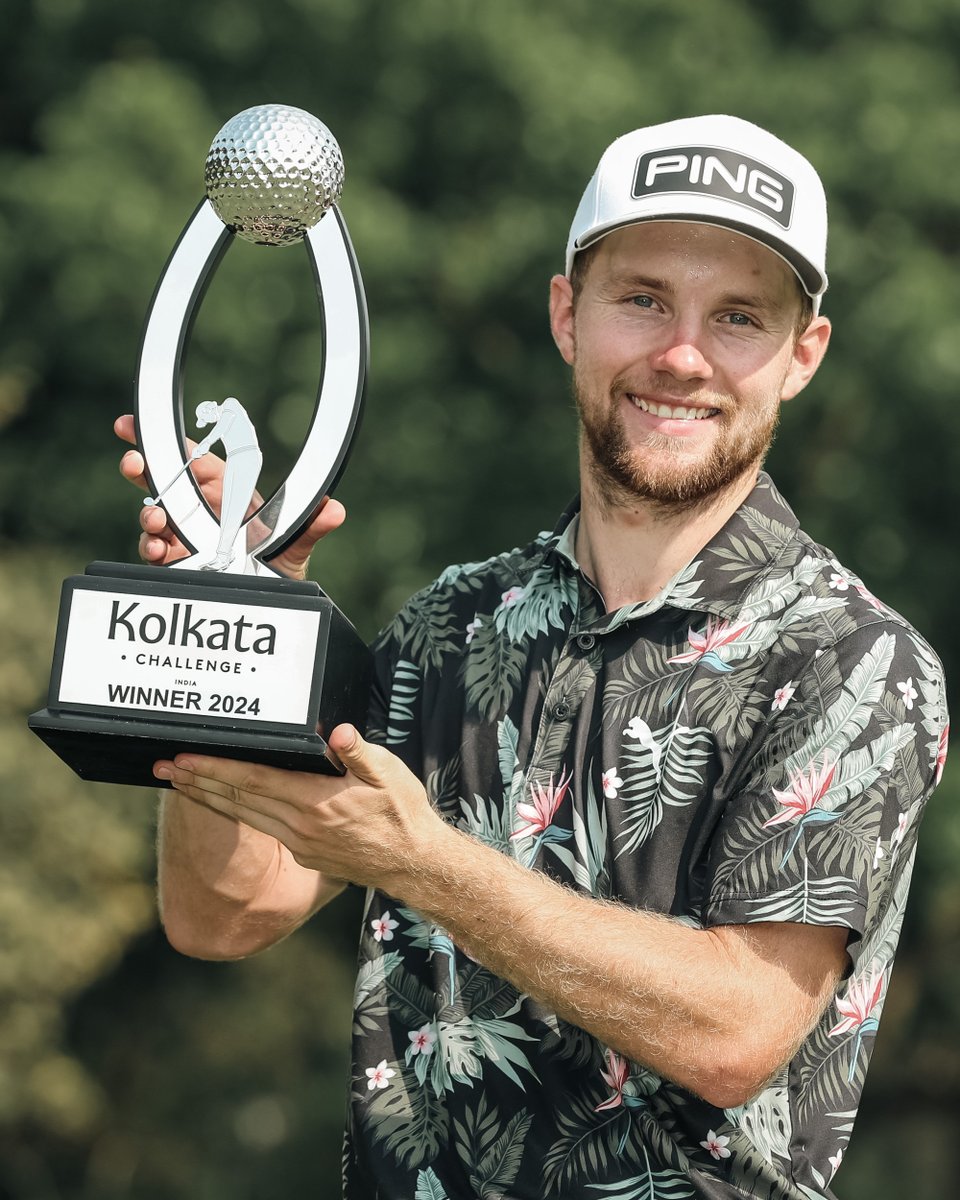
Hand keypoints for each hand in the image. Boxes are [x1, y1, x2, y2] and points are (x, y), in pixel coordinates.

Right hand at [115, 414, 345, 579]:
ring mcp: (185, 536)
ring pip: (155, 516)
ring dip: (148, 513)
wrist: (271, 601)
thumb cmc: (281, 565)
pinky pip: (155, 550)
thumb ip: (312, 528)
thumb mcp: (298, 547)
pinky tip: (158, 550)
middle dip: (144, 468)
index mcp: (228, 493)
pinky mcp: (174, 562)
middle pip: (165, 481)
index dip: (171, 444)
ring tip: (155, 519)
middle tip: (133, 463)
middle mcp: (201, 511)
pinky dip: (151, 547)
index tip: (140, 428)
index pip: (196, 461)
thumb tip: (335, 510)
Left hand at [152, 726, 449, 891]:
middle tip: (163, 768)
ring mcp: (299, 843)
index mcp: (315, 804)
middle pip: (238, 799)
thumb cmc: (403, 814)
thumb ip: (360, 754)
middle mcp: (299, 826)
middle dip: (198, 782)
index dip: (217, 768)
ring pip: (243, 815)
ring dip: (209, 798)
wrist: (413, 864)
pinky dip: (234, 811)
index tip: (186, 759)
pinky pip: (260, 827)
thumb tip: (338, 733)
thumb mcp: (390, 775)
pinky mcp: (304, 853)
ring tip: (180, 783)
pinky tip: (224, 802)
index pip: (255, 780)